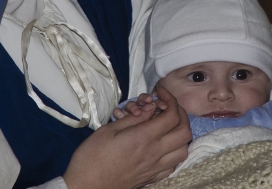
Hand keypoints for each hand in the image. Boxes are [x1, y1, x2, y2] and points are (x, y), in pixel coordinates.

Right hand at [63, 87, 190, 188]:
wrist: (86, 186)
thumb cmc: (92, 157)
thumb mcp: (109, 130)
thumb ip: (134, 118)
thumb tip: (151, 107)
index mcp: (143, 138)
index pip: (172, 115)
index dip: (170, 99)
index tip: (161, 93)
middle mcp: (154, 153)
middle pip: (184, 131)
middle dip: (181, 113)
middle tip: (168, 106)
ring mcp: (155, 167)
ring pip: (183, 150)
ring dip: (181, 134)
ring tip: (169, 125)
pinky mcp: (152, 178)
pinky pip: (174, 165)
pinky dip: (175, 152)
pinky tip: (165, 145)